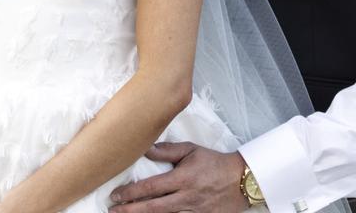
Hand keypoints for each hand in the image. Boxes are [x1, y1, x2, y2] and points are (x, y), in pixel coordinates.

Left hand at [108, 142, 248, 212]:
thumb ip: (168, 151)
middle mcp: (186, 197)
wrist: (242, 180)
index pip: (151, 187)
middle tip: (113, 211)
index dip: (130, 193)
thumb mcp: (192, 151)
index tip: (115, 196)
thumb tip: (146, 149)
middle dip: (130, 211)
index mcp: (183, 178)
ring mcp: (193, 211)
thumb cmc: (215, 163)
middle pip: (152, 207)